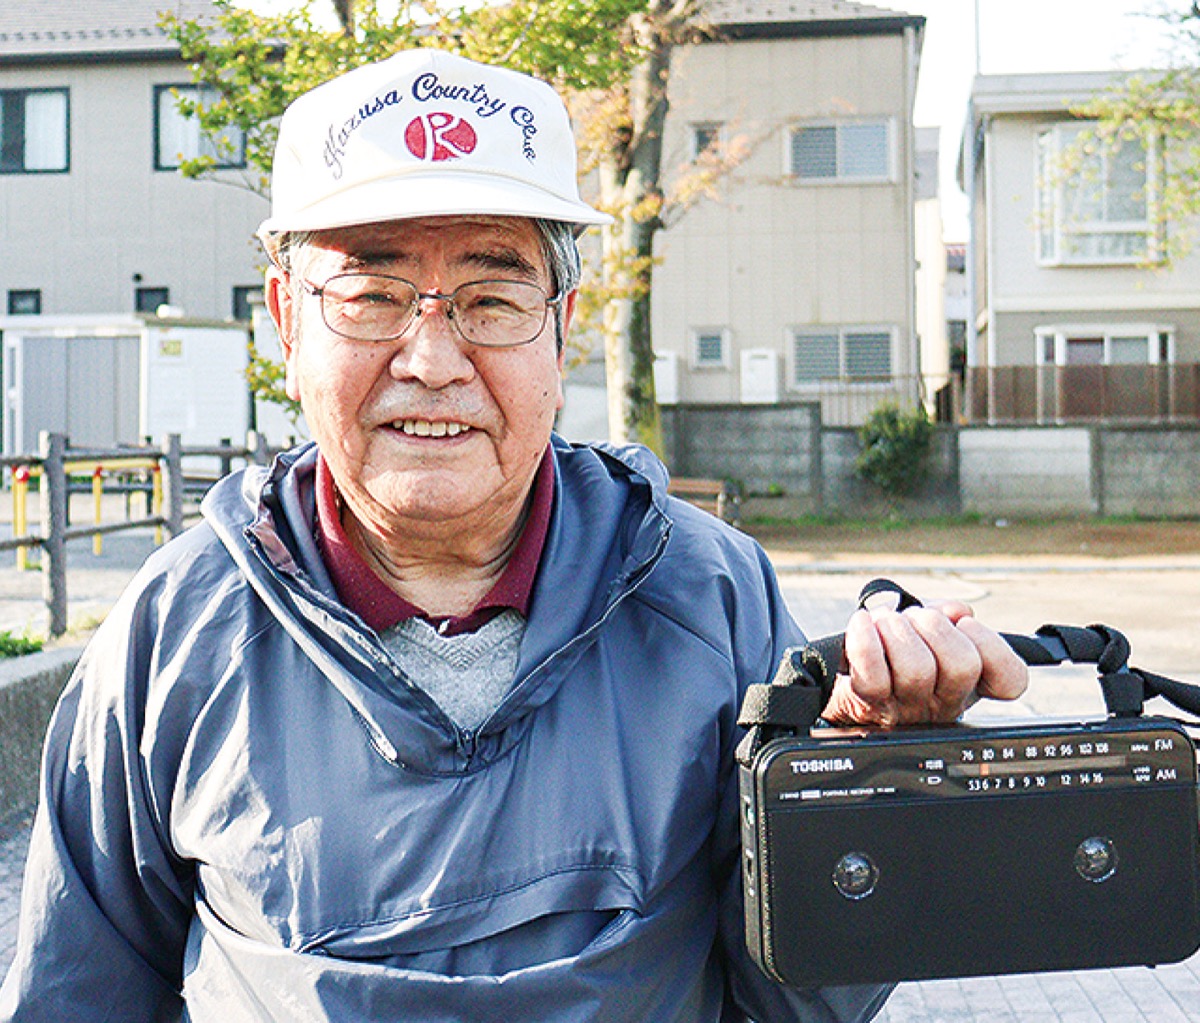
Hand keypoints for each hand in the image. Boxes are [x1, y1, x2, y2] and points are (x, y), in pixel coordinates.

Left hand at [821, 600, 1027, 727]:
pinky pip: (873, 674)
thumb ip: (948, 618)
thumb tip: (957, 611)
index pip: (1010, 680)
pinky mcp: (869, 702)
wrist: (843, 686)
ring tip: (885, 623)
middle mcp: (942, 702)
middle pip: (963, 666)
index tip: (965, 624)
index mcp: (967, 685)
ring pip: (917, 669)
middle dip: (935, 626)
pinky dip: (865, 639)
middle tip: (915, 619)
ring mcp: (906, 706)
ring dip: (897, 629)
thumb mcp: (926, 633)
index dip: (992, 646)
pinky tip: (863, 624)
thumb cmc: (890, 655)